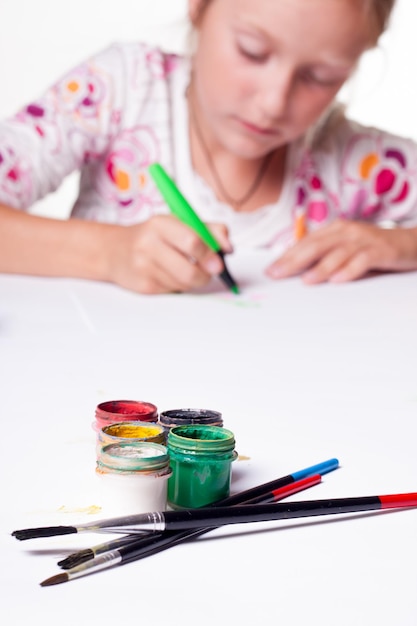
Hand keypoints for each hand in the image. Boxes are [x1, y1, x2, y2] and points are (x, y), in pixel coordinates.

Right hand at [104, 215, 231, 293]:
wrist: (115, 250)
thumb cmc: (154, 235)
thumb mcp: (179, 223)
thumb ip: (209, 230)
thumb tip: (228, 247)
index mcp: (160, 224)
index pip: (193, 241)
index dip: (211, 253)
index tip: (219, 258)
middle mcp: (148, 245)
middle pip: (190, 270)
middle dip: (206, 274)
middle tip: (211, 270)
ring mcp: (144, 268)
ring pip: (185, 283)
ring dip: (194, 280)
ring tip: (187, 268)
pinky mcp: (144, 287)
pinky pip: (174, 291)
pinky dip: (180, 285)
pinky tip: (170, 274)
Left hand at [266, 219, 416, 283]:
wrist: (410, 243)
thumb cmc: (373, 249)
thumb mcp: (346, 249)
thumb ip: (325, 256)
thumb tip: (296, 270)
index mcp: (335, 230)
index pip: (305, 243)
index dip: (286, 257)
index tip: (270, 271)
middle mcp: (347, 231)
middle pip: (315, 246)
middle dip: (294, 261)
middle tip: (278, 275)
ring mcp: (364, 240)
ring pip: (337, 253)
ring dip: (320, 267)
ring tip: (306, 280)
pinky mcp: (380, 251)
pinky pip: (362, 260)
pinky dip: (349, 270)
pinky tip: (338, 280)